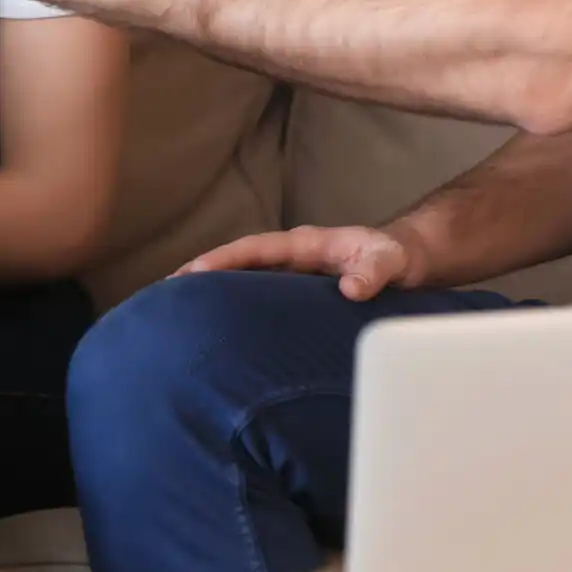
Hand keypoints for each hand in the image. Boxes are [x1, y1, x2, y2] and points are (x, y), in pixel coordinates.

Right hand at [177, 224, 413, 300]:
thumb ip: (372, 271)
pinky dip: (234, 304)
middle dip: (202, 273)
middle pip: (237, 262)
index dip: (223, 260)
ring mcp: (291, 274)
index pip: (254, 249)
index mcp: (303, 244)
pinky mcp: (295, 293)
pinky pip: (258, 295)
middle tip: (165, 292)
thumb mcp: (388, 261)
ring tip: (177, 311)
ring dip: (213, 290)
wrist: (406, 262)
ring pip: (244, 279)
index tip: (193, 273)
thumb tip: (351, 289)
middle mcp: (290, 257)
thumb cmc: (393, 257)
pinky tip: (218, 327)